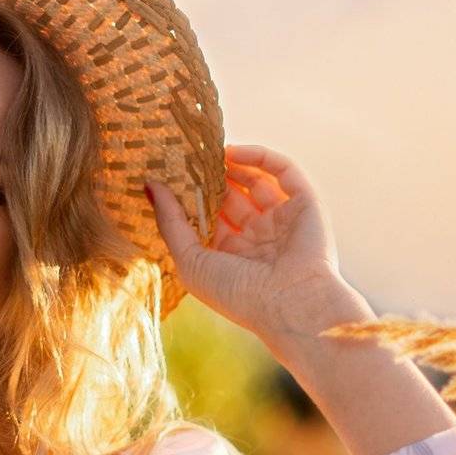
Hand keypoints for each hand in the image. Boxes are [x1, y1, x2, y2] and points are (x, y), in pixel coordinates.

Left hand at [145, 143, 355, 341]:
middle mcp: (257, 238)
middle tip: (187, 155)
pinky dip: (260, 157)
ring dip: (233, 164)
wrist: (291, 304)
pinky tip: (234, 150)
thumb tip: (150, 186)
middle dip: (210, 177)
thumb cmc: (237, 293)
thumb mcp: (190, 260)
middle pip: (231, 196)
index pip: (208, 218)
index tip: (168, 175)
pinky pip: (283, 172)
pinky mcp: (305, 205)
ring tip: (207, 150)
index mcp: (230, 256)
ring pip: (256, 181)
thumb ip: (170, 222)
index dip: (190, 197)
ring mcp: (281, 220)